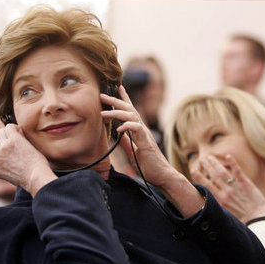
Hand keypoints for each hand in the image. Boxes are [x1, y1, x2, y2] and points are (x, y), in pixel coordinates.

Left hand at [0, 124, 56, 196]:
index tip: (18, 134)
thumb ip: (21, 136)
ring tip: (14, 157)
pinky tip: (11, 166)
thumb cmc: (38, 163)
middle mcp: (2, 147)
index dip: (15, 130)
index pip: (8, 127)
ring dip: (3, 150)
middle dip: (7, 139)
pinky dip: (1, 163)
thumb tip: (16, 130)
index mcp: (13, 139)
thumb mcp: (32, 145)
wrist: (35, 179)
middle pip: (0, 136)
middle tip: (17, 147)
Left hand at [100, 86, 204, 216]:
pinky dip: (127, 126)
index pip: (131, 111)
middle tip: (102, 95)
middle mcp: (142, 129)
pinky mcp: (146, 142)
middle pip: (129, 109)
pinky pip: (137, 129)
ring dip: (117, 112)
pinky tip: (118, 128)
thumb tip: (117, 133)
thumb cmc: (149, 165)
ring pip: (132, 116)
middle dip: (116, 100)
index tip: (118, 87)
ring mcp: (145, 135)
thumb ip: (125, 142)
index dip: (124, 98)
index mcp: (138, 131)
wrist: (162, 176)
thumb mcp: (132, 152)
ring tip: (103, 113)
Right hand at [190, 155, 264, 222]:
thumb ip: (218, 206)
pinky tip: (228, 156)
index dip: (199, 177)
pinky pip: (238, 172)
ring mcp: (235, 188)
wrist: (258, 220)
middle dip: (206, 167)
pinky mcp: (246, 184)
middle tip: (202, 159)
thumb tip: (208, 202)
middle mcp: (225, 193)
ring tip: (210, 157)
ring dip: (215, 164)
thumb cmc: (243, 221)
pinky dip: (232, 163)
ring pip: (222, 173)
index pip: (206, 185)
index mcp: (219, 201)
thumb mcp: (226, 215)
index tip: (193, 170)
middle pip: (213, 176)